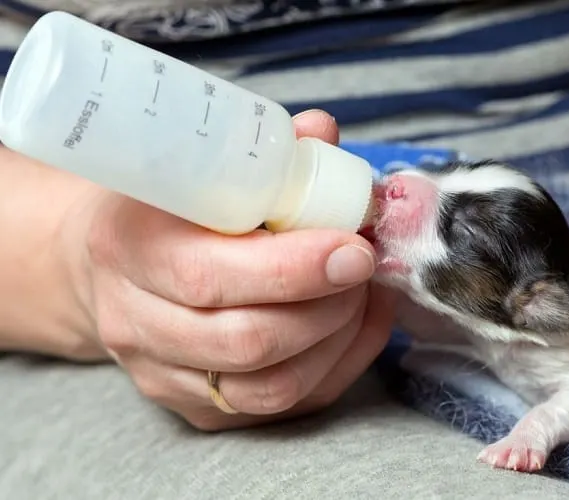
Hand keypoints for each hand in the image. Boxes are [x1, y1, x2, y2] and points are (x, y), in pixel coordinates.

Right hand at [64, 110, 395, 430]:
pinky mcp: (196, 410)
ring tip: (361, 294)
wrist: (106, 265)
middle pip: (247, 343)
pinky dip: (337, 365)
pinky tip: (357, 324)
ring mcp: (163, 375)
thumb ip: (262, 151)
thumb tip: (324, 133)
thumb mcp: (193, 164)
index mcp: (129, 248)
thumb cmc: (162, 206)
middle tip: (363, 267)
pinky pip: (282, 407)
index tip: (353, 247)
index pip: (210, 278)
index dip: (294, 269)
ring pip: (270, 388)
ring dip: (338, 340)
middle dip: (328, 307)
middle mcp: (137, 323)